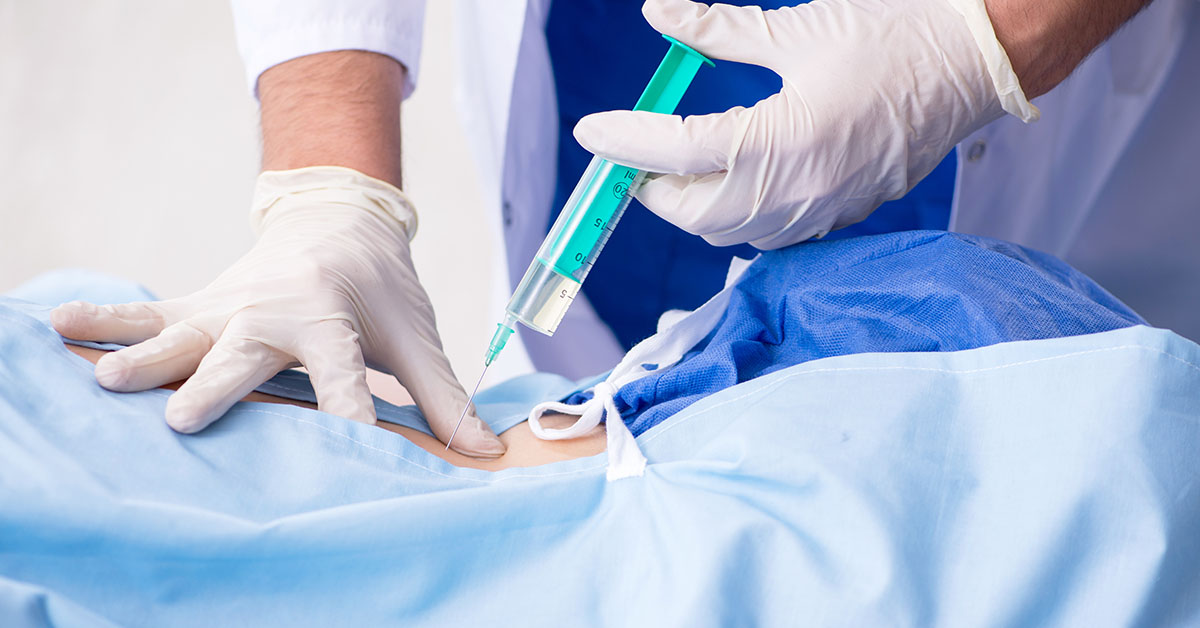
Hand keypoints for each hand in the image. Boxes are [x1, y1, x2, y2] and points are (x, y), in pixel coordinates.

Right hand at [51, 166, 505, 457]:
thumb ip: (443, 397)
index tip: (347, 446)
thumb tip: (486, 453)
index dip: (347, 411)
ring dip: (144, 355)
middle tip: (183, 418)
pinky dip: (106, 320)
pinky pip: (150, 312)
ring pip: (183, 331)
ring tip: (102, 380)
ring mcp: (231, 305)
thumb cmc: (382, 290)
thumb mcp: (418, 337)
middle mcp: (275, 310)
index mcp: (334, 318)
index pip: (343, 374)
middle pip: (245, 351)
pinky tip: (58, 327)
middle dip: (217, 383)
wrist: (339, 221)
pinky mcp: (203, 303)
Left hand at [574, 0, 1037, 249]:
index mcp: (786, 139)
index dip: (627, 141)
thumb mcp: (794, 27)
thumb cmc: (892, 36)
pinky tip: (729, 180)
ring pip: (729, 234)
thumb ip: (716, 30)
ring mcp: (822, 210)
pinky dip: (733, 216)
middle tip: (633, 152)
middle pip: (695, 214)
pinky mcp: (839, 215)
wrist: (972, 63)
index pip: (681, 151)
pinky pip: (767, 236)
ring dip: (691, 205)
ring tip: (675, 164)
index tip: (591, 131)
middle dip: (653, 187)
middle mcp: (801, 190)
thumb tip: (659, 14)